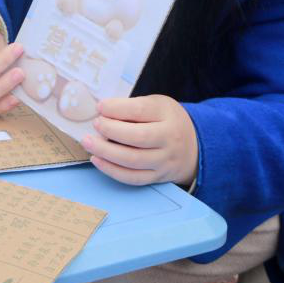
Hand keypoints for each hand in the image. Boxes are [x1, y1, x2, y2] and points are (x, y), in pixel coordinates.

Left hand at [82, 95, 197, 186]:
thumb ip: (131, 107)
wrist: (195, 146)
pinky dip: (112, 170)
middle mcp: (169, 138)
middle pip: (137, 137)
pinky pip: (133, 178)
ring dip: (105, 152)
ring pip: (133, 160)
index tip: (100, 107)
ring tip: (88, 142)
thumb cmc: (166, 120)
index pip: (140, 110)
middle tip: (95, 124)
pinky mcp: (158, 176)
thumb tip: (101, 111)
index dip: (117, 108)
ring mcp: (164, 160)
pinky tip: (97, 160)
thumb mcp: (155, 105)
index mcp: (167, 114)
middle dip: (110, 130)